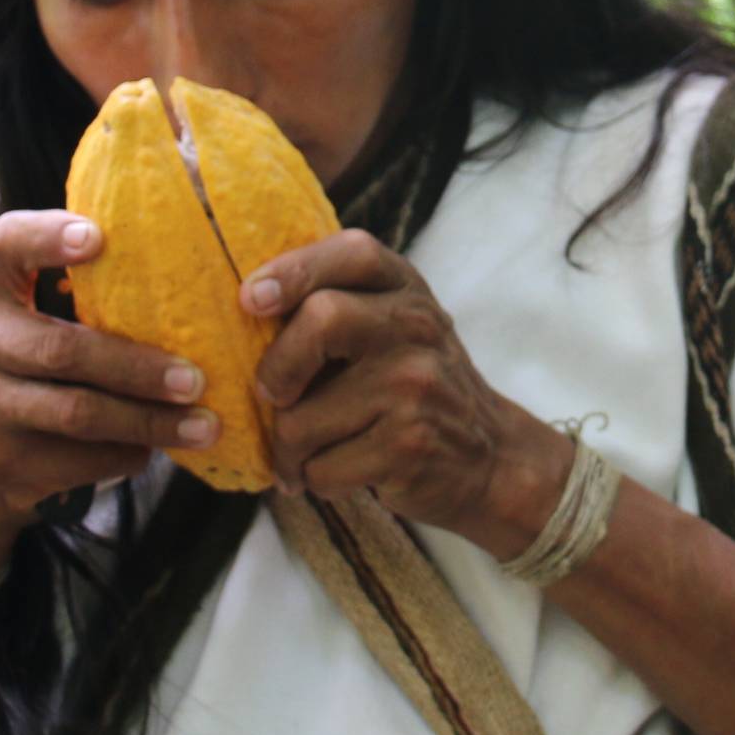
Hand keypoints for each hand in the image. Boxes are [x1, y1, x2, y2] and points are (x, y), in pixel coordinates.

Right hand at [0, 210, 215, 567]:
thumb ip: (78, 288)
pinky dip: (127, 453)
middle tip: (196, 379)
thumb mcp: (26, 318)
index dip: (48, 237)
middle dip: (139, 367)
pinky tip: (155, 448)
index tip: (99, 237)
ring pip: (79, 414)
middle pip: (63, 349)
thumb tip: (187, 271)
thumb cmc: (24, 368)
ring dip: (149, 422)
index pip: (7, 244)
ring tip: (203, 426)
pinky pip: (79, 459)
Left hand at [247, 229, 570, 556]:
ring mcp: (417, 386)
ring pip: (302, 417)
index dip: (294, 270)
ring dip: (290, 449)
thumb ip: (337, 306)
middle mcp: (417, 328)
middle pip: (321, 319)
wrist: (489, 458)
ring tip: (308, 453)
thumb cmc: (415, 388)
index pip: (351, 253)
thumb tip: (245, 308)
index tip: (252, 301)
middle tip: (274, 396)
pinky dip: (315, 480)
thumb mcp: (393, 328)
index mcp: (405, 289)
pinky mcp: (409, 444)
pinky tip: (341, 473)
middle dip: (276, 369)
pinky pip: (321, 468)